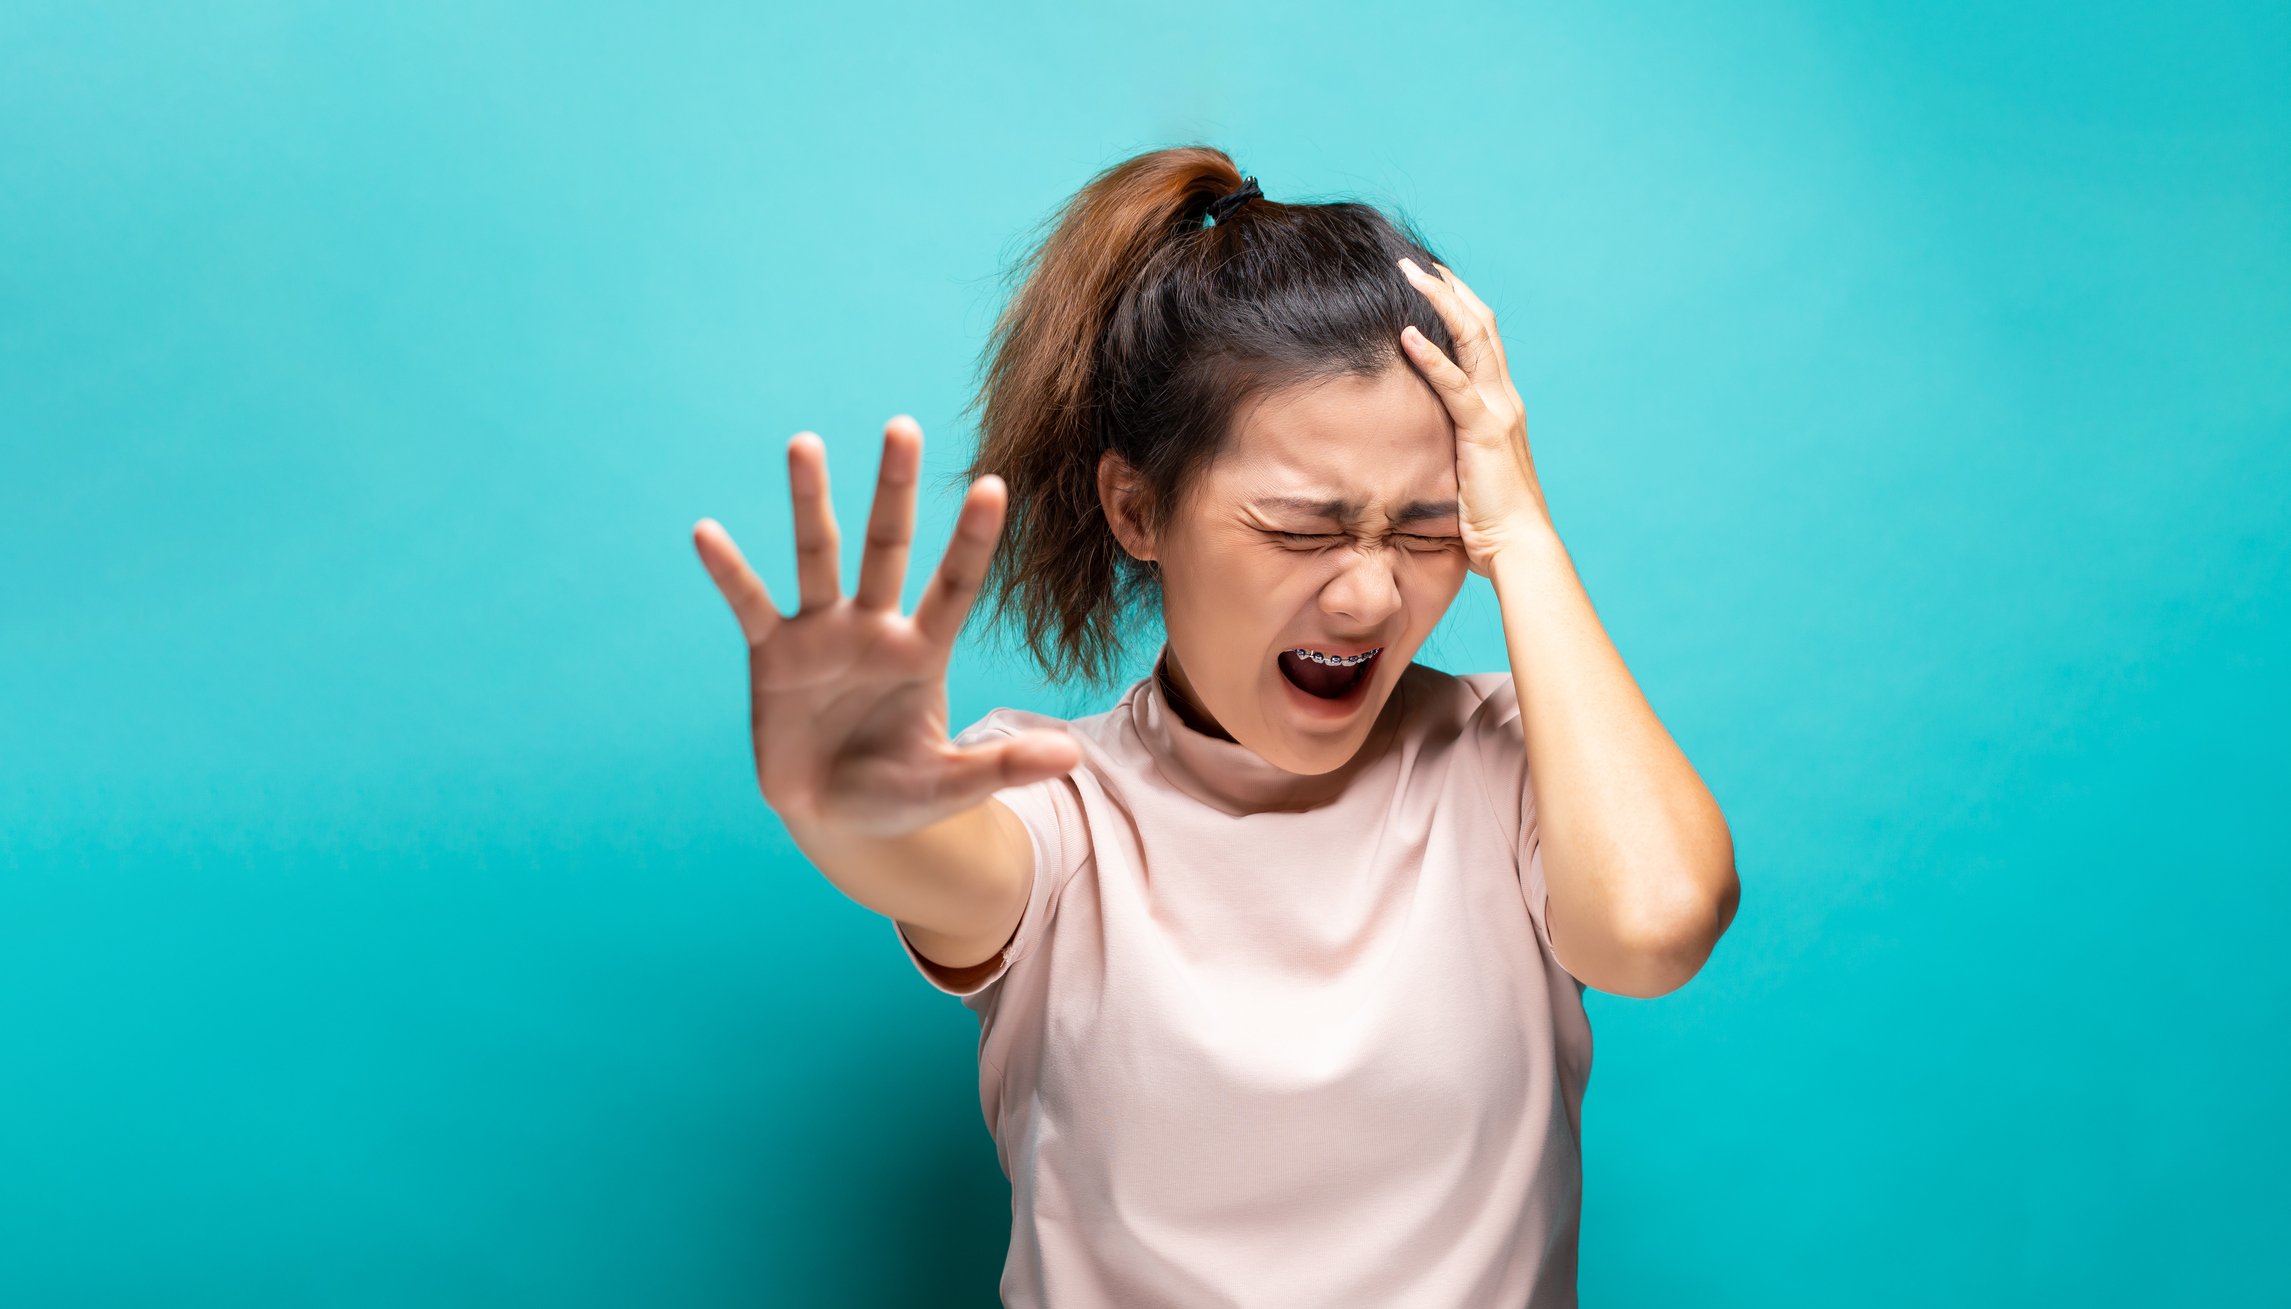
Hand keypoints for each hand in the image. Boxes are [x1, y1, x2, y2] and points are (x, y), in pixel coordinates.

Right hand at [691, 415, 1080, 839]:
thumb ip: (1002, 766)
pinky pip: (751, 604)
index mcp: (923, 652)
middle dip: (895, 490)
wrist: (832, 816)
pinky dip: (730, 572)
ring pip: (818, 556)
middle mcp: (874, 627)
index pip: (955, 586)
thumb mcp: (950, 785)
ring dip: (811, 502)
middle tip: (903, 428)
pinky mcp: (773, 654)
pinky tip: (707, 534)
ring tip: (806, 443)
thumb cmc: (898, 794)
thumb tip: (1072, 756)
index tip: (992, 486)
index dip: (971, 541)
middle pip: (888, 547)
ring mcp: (822, 634)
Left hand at [1395, 257, 1553, 575]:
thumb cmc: (1492, 517)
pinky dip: (1432, 358)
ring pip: (1473, 341)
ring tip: (1410, 275)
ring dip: (1441, 303)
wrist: (1520, 546)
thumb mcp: (1470, 467)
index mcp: (1503, 404)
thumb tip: (1425, 435)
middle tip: (1415, 262)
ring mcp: (1498, 412)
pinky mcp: (1483, 433)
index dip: (1461, 306)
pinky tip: (1407, 335)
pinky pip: (1455, 387)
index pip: (1484, 340)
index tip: (1433, 280)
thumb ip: (1456, 441)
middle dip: (1449, 289)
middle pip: (1481, 326)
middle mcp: (1505, 398)